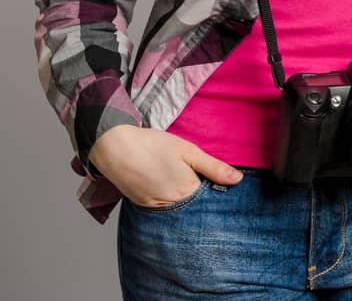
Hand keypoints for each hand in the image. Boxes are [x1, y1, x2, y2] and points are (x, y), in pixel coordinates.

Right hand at [89, 124, 243, 207]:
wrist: (113, 147)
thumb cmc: (152, 145)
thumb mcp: (188, 151)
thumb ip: (213, 167)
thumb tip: (238, 180)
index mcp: (186, 192)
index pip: (208, 197)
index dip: (214, 188)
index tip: (217, 182)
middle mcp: (171, 205)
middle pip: (193, 203)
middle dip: (198, 194)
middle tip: (194, 175)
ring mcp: (154, 206)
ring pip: (177, 205)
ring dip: (181, 195)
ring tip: (177, 176)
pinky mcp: (141, 204)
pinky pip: (161, 204)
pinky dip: (166, 196)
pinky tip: (163, 180)